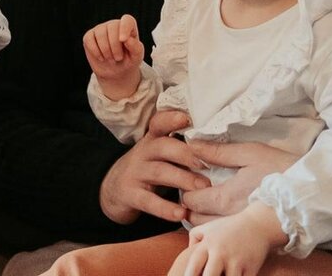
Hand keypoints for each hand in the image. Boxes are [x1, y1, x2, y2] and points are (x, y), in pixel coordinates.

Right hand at [84, 14, 145, 98]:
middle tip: (118, 58)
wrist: (115, 72)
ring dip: (106, 51)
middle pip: (112, 27)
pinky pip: (89, 39)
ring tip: (111, 59)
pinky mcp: (89, 36)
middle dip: (115, 46)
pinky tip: (101, 58)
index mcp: (128, 27)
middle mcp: (113, 25)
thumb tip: (127, 38)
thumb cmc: (128, 61)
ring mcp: (100, 29)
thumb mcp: (136, 57)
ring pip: (100, 34)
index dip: (124, 28)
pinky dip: (95, 51)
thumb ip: (136, 47)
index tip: (123, 40)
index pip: (127, 20)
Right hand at [99, 109, 209, 224]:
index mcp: (152, 140)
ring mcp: (134, 173)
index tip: (187, 118)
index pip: (158, 124)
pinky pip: (148, 201)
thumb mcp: (160, 156)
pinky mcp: (130, 195)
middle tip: (208, 163)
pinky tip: (181, 213)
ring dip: (182, 178)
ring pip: (159, 172)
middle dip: (186, 153)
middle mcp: (142, 153)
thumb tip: (218, 151)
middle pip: (163, 146)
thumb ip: (181, 151)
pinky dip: (165, 208)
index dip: (171, 119)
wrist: (113, 190)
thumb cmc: (148, 170)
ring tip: (203, 188)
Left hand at [168, 203, 283, 275]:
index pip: (194, 264)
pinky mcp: (250, 269)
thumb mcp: (208, 228)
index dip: (189, 275)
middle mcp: (221, 253)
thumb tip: (187, 255)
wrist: (258, 225)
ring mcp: (236, 262)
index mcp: (208, 244)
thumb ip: (194, 238)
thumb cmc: (229, 228)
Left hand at [180, 140, 298, 224]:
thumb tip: (192, 145)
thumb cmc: (282, 168)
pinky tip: (225, 212)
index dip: (187, 189)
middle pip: (195, 219)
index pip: (192, 200)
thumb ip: (218, 152)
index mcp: (226, 197)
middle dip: (191, 206)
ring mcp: (241, 229)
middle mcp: (230, 219)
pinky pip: (225, 235)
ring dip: (203, 218)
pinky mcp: (252, 234)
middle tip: (197, 190)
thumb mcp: (250, 153)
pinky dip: (218, 226)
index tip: (191, 179)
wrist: (313, 190)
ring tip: (209, 201)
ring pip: (209, 230)